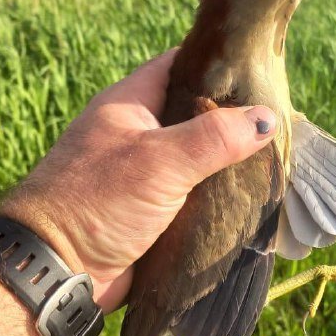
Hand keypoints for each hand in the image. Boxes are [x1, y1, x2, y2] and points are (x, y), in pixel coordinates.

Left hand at [0, 50, 276, 312]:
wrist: (57, 271)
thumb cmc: (98, 201)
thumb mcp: (159, 160)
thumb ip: (214, 137)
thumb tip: (267, 118)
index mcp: (130, 104)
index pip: (178, 66)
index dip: (217, 64)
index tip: (257, 67)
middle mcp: (138, 133)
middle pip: (194, 113)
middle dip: (232, 116)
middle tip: (277, 115)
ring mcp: (145, 172)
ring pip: (198, 156)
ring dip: (229, 159)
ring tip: (274, 153)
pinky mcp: (154, 208)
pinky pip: (195, 192)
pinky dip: (219, 192)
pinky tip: (251, 191)